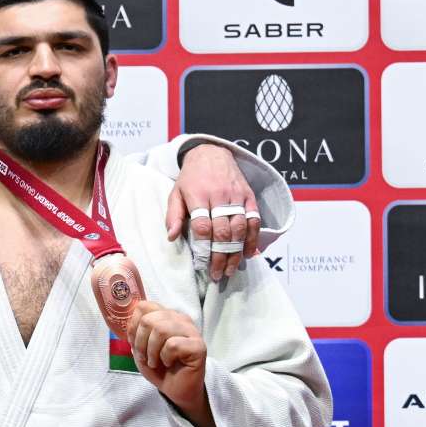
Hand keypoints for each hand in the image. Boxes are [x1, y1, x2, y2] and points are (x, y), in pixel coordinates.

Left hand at [126, 300, 215, 426]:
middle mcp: (181, 319)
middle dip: (140, 341)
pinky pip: (173, 345)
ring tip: (154, 361)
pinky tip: (169, 363)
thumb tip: (127, 319)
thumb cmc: (159, 366)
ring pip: (161, 329)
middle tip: (145, 356)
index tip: (134, 342)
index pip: (145, 306)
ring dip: (151, 350)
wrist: (175, 389)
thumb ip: (136, 330)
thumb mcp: (141, 346)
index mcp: (167, 316)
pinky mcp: (198, 346)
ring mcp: (192, 332)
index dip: (133, 325)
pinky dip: (164, 357)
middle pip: (150, 319)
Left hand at [166, 143, 260, 280]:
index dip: (204, 248)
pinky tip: (249, 253)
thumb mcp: (175, 192)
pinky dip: (253, 238)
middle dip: (221, 256)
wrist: (212, 153)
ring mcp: (237, 196)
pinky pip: (254, 219)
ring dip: (236, 251)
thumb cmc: (191, 177)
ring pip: (240, 228)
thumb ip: (173, 214)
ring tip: (231, 269)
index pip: (203, 226)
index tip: (203, 265)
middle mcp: (219, 196)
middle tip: (218, 274)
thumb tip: (171, 237)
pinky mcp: (249, 196)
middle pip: (223, 231)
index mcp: (198, 196)